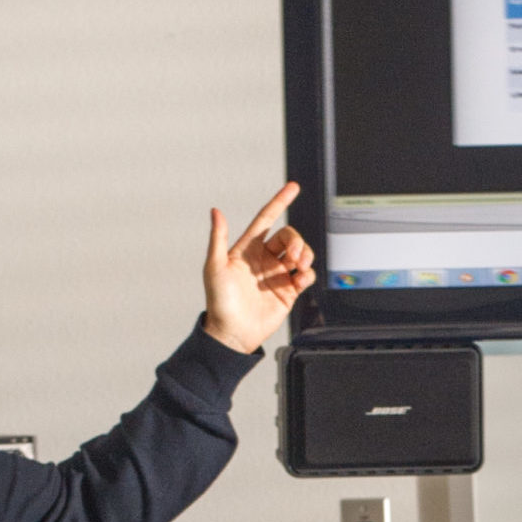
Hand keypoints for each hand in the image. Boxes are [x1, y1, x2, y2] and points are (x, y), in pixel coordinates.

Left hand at [203, 181, 315, 354]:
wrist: (232, 334)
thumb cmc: (219, 302)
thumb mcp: (214, 267)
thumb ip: (218, 238)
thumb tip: (215, 211)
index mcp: (247, 249)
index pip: (267, 218)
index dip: (280, 202)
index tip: (293, 187)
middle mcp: (264, 260)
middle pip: (289, 237)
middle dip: (296, 241)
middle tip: (294, 255)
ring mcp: (277, 275)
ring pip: (300, 254)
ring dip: (305, 254)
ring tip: (300, 265)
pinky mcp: (287, 292)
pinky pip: (305, 275)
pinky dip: (307, 274)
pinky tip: (300, 279)